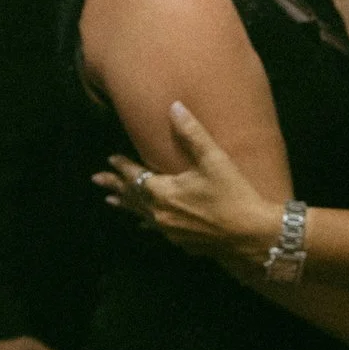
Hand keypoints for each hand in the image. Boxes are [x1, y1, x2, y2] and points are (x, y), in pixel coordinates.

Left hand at [97, 101, 279, 259]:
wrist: (251, 235)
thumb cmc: (233, 195)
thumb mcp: (213, 160)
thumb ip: (191, 133)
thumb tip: (174, 107)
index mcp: (163, 192)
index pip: (136, 175)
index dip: (123, 166)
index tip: (110, 159)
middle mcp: (160, 213)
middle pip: (132, 196)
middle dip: (116, 186)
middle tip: (97, 180)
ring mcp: (170, 231)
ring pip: (141, 214)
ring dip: (126, 205)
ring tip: (111, 201)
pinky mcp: (182, 242)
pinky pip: (156, 229)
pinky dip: (146, 223)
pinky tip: (144, 226)